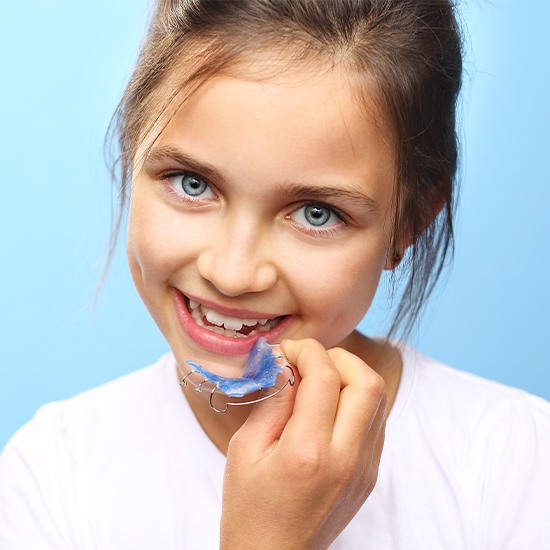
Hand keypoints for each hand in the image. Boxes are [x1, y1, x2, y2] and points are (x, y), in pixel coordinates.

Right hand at [220, 338, 386, 549]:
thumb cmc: (249, 507)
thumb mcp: (244, 449)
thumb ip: (272, 400)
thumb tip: (288, 363)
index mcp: (308, 452)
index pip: (325, 377)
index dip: (307, 351)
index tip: (288, 351)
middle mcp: (346, 459)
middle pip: (367, 381)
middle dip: (338, 358)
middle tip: (309, 362)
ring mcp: (365, 468)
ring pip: (377, 398)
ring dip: (350, 377)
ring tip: (318, 382)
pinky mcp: (370, 474)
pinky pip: (375, 420)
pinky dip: (356, 400)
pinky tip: (328, 408)